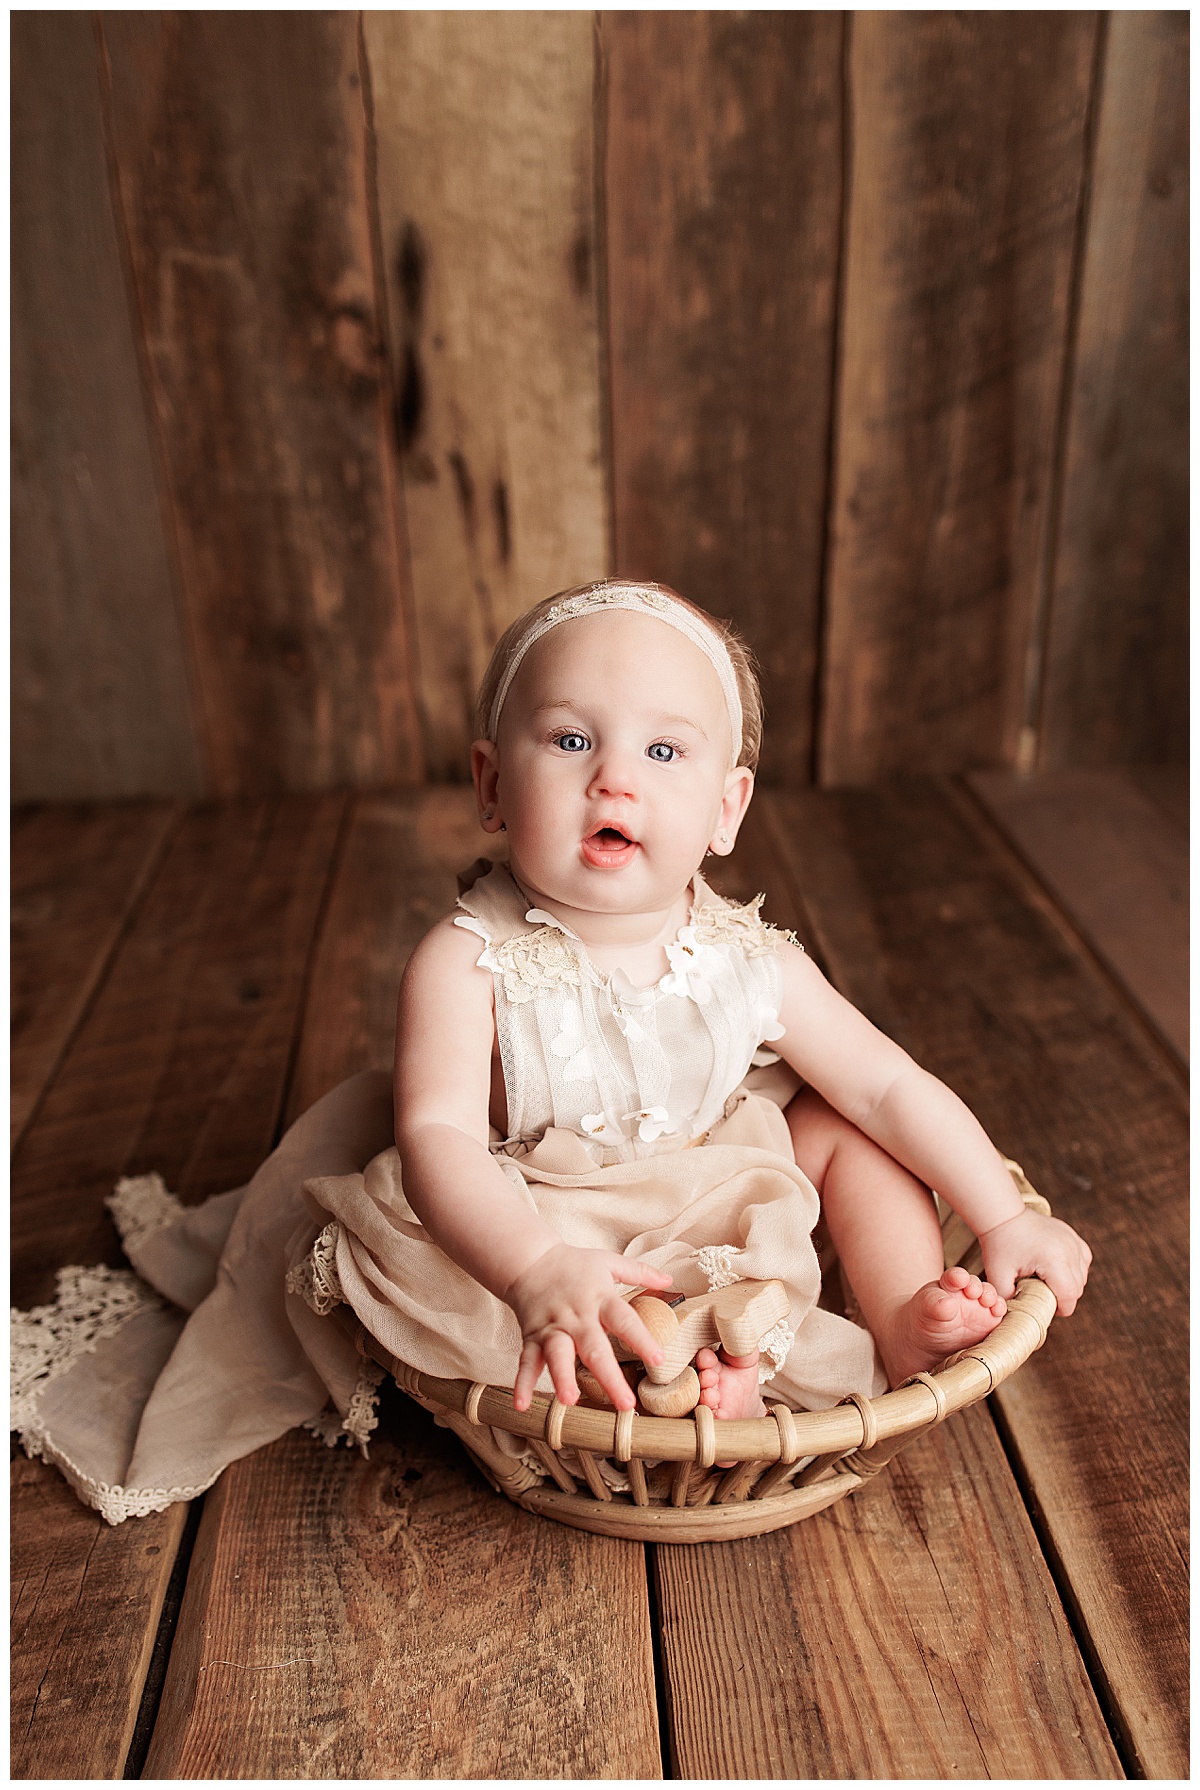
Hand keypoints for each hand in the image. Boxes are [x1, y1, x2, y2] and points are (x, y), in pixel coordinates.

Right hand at [505, 1243, 672, 1412]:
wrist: (529, 1259)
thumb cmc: (574, 1264)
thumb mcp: (608, 1261)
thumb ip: (640, 1272)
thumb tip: (671, 1281)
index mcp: (600, 1298)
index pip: (624, 1320)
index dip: (641, 1339)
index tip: (659, 1360)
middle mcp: (576, 1316)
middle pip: (593, 1348)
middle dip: (608, 1377)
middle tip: (624, 1403)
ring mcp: (552, 1328)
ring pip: (557, 1356)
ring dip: (563, 1378)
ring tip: (570, 1401)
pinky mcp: (531, 1337)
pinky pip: (526, 1362)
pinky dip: (522, 1383)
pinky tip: (522, 1404)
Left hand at [978, 1207, 1091, 1314]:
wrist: (1003, 1216)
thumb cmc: (999, 1245)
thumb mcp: (997, 1276)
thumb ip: (1008, 1299)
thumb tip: (1020, 1315)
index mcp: (1054, 1261)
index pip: (1069, 1296)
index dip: (1060, 1309)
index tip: (1045, 1309)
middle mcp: (1069, 1250)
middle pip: (1077, 1288)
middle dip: (1063, 1298)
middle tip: (1042, 1296)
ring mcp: (1073, 1241)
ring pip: (1082, 1276)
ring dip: (1069, 1284)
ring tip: (1046, 1282)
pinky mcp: (1073, 1236)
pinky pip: (1083, 1261)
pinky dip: (1075, 1270)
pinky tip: (1057, 1271)